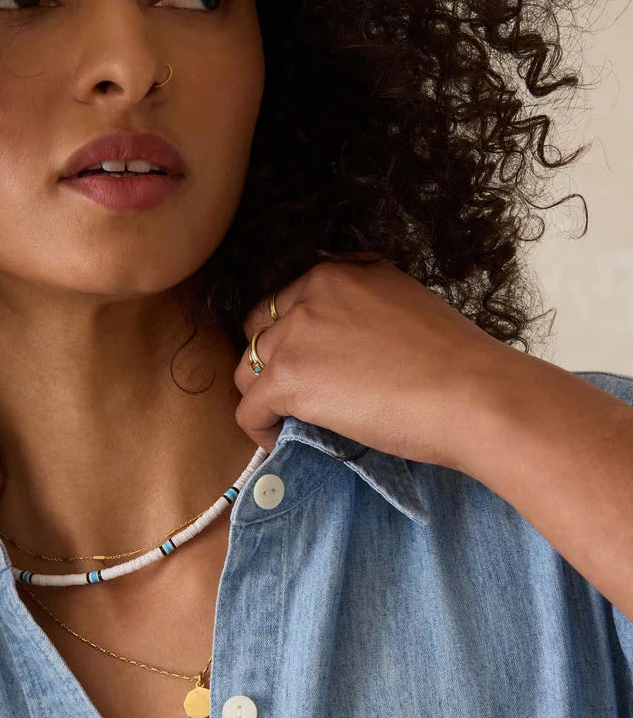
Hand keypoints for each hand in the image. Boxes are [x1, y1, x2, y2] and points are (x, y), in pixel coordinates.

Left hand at [232, 254, 511, 466]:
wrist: (470, 392)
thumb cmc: (456, 361)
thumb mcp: (405, 303)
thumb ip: (365, 309)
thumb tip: (347, 344)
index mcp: (339, 273)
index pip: (287, 303)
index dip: (292, 339)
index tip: (311, 368)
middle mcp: (310, 295)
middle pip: (258, 332)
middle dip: (270, 364)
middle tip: (295, 396)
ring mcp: (294, 336)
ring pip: (247, 371)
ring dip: (263, 399)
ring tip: (289, 424)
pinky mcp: (287, 380)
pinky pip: (248, 410)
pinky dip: (259, 432)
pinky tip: (283, 443)